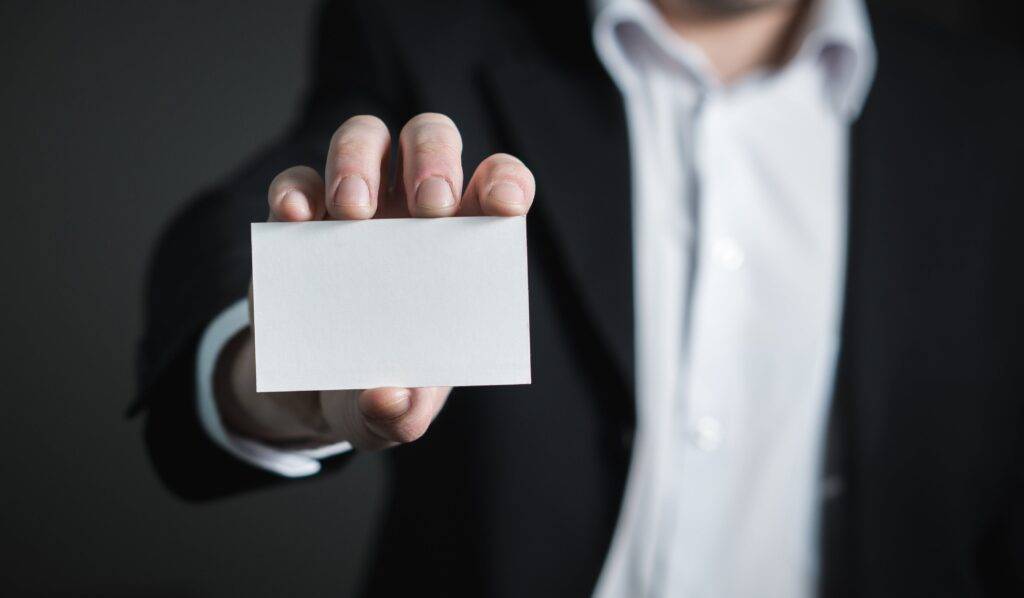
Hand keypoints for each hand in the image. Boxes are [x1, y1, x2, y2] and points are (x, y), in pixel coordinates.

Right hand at [215, 113, 534, 449]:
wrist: (316, 393)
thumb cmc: (380, 387)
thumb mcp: (394, 414)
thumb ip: (402, 413)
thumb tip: (391, 399)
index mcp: (462, 244)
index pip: (498, 186)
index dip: (506, 182)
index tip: (504, 207)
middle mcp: (412, 210)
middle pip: (430, 139)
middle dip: (434, 160)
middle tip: (429, 208)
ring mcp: (355, 206)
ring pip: (365, 137)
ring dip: (360, 161)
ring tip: (354, 213)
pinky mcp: (299, 218)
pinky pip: (298, 181)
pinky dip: (296, 190)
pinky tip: (297, 217)